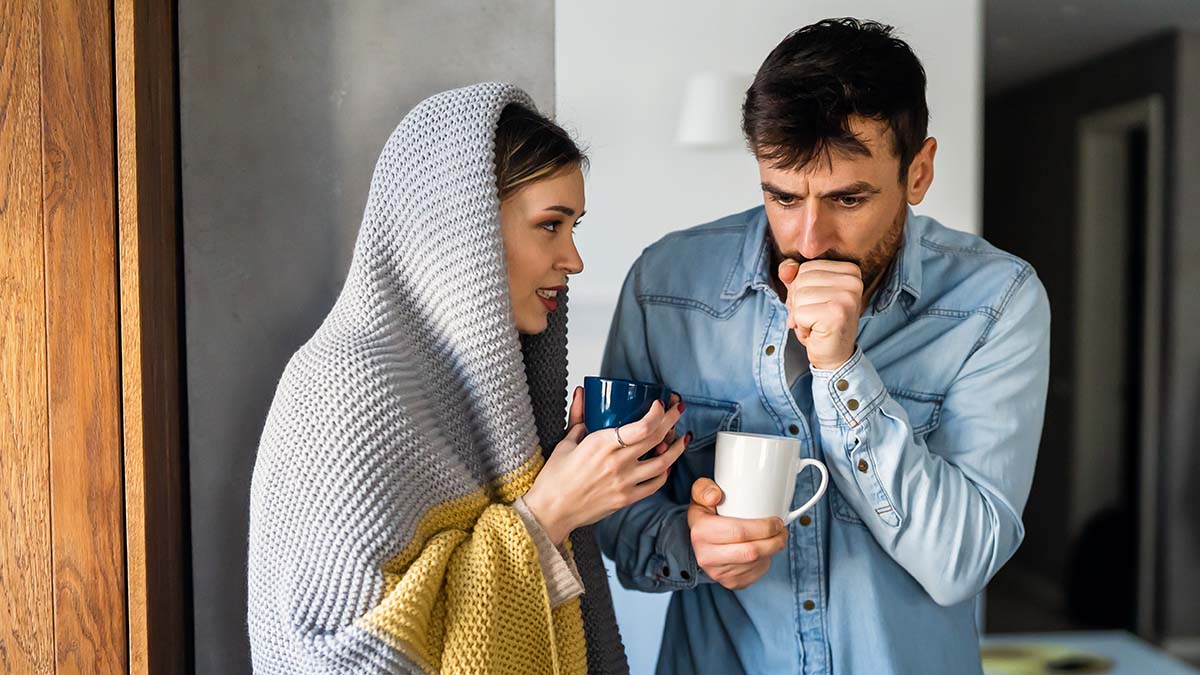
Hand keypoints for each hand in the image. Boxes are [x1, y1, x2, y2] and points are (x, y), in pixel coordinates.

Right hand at [524, 388, 689, 544]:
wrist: (551, 511)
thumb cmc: (555, 478)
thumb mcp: (566, 442)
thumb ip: (578, 415)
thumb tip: (583, 393)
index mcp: (601, 444)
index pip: (641, 427)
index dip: (657, 413)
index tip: (659, 403)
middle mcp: (617, 462)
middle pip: (656, 438)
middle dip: (672, 419)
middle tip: (677, 409)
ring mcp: (625, 482)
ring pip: (663, 462)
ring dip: (676, 447)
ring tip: (682, 436)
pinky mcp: (627, 498)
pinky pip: (655, 484)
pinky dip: (665, 471)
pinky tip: (667, 463)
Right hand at [687, 477, 786, 589]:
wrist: (698, 543)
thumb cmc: (706, 516)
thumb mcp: (700, 496)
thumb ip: (705, 489)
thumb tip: (716, 496)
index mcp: (701, 532)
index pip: (739, 532)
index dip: (764, 528)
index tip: (777, 521)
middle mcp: (707, 556)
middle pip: (751, 552)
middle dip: (774, 541)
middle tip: (782, 531)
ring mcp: (718, 573)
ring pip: (756, 563)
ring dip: (772, 551)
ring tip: (775, 538)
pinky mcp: (730, 583)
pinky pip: (756, 574)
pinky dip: (765, 561)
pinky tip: (763, 550)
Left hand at [778, 259, 861, 369]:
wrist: (835, 356)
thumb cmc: (820, 323)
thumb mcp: (806, 294)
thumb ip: (794, 277)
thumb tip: (786, 268)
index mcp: (850, 271)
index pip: (806, 268)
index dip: (800, 289)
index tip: (816, 304)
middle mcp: (853, 281)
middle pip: (801, 280)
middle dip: (798, 302)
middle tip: (814, 317)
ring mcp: (847, 297)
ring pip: (799, 296)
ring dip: (799, 315)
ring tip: (815, 324)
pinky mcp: (837, 314)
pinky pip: (799, 313)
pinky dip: (802, 326)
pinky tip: (816, 332)